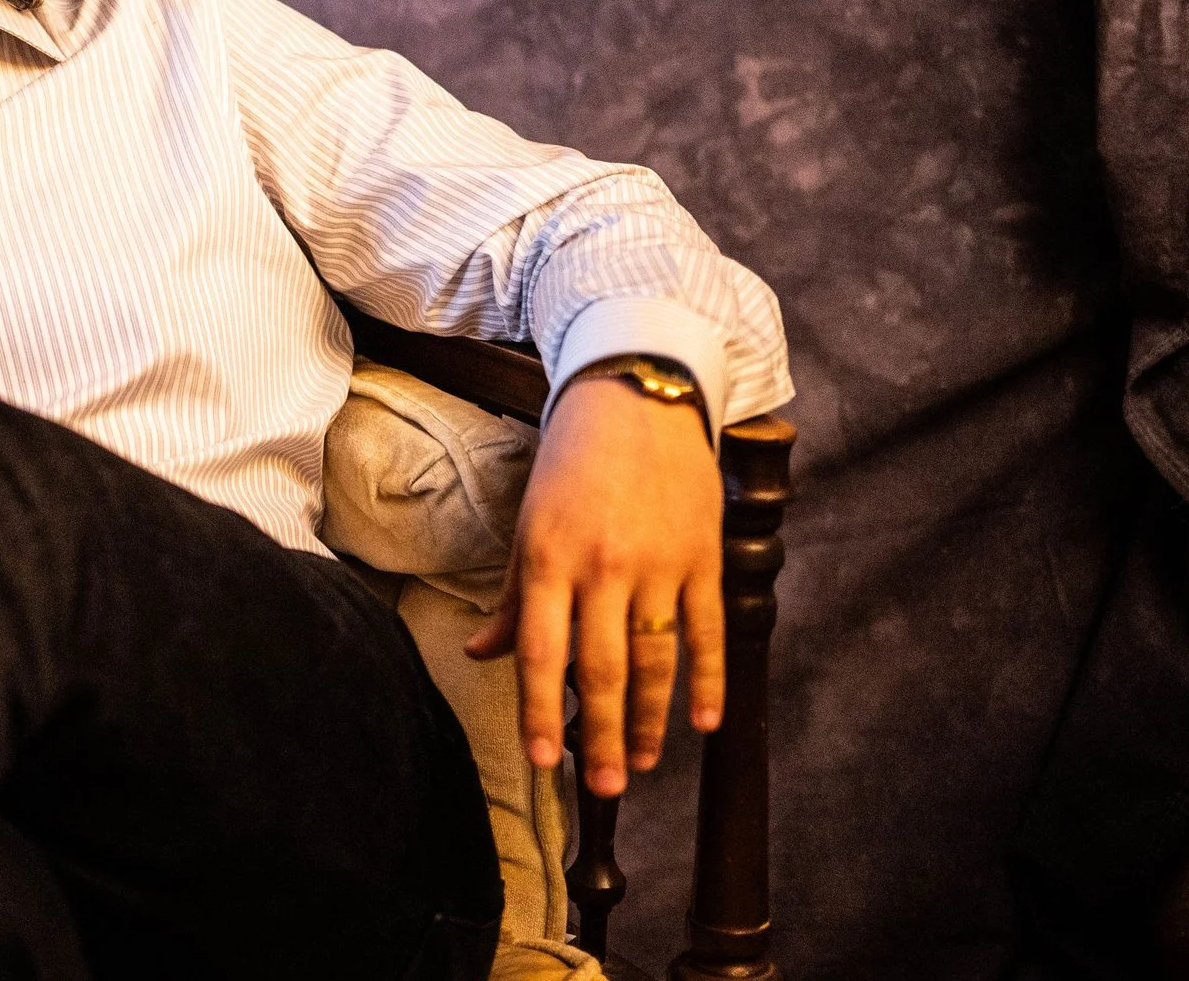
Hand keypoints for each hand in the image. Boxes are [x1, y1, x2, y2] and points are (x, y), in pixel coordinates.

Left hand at [463, 376, 722, 796]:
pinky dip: (709, 680)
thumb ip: (513, 597)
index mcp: (549, 558)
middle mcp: (603, 567)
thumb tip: (479, 653)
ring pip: (657, 660)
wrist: (637, 401)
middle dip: (602, 736)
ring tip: (642, 763)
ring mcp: (659, 564)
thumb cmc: (569, 464)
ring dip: (653, 720)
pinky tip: (703, 722)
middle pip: (604, 669)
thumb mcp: (528, 524)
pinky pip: (708, 631)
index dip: (540, 711)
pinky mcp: (703, 557)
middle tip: (602, 787)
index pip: (542, 652)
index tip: (542, 762)